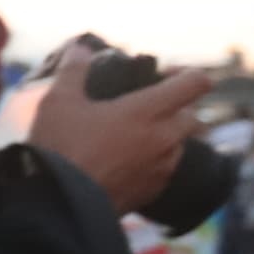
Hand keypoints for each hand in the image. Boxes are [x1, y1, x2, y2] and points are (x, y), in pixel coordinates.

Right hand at [31, 45, 212, 215]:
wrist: (58, 205)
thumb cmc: (59, 148)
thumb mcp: (58, 102)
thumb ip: (74, 71)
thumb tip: (80, 49)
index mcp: (148, 110)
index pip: (195, 83)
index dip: (187, 74)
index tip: (166, 76)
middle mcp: (163, 138)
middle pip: (191, 115)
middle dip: (176, 107)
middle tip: (146, 106)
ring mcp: (161, 167)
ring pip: (180, 145)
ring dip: (166, 137)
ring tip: (136, 136)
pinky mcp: (153, 192)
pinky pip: (166, 171)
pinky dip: (154, 162)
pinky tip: (127, 162)